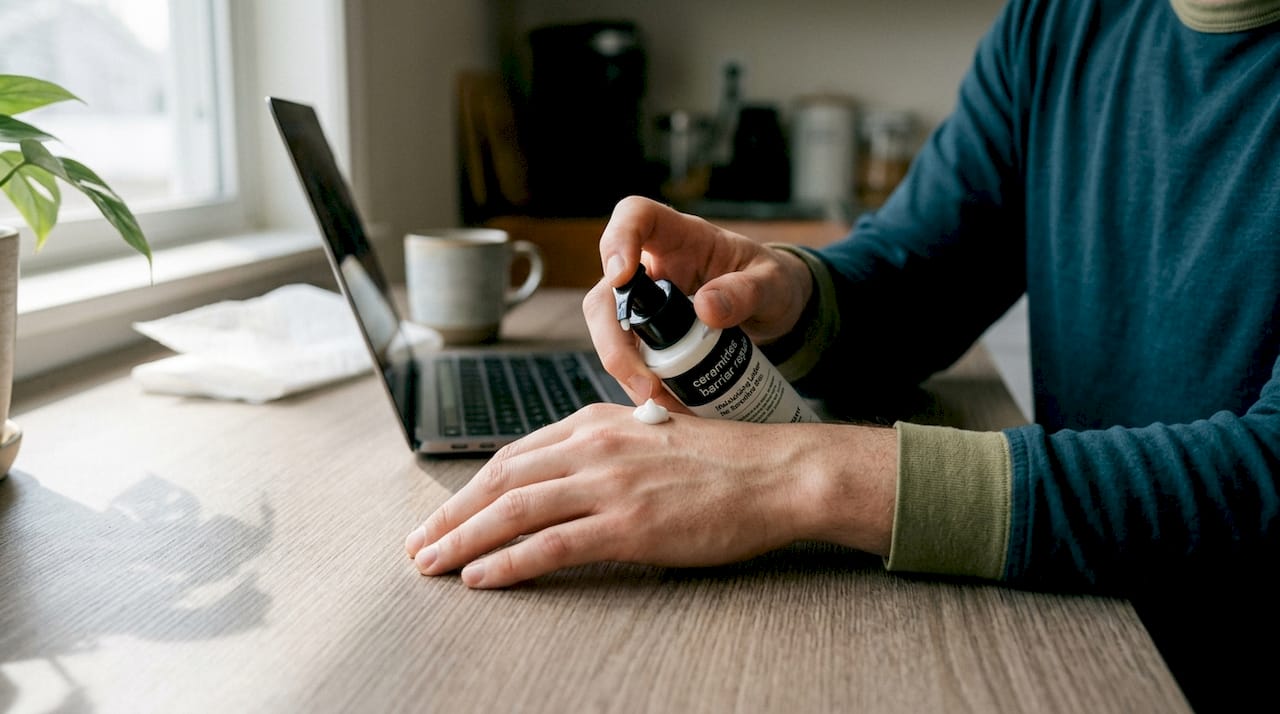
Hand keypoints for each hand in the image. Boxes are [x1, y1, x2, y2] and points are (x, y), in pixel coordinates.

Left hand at [404, 404, 896, 588]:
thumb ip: (603, 452)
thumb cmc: (721, 461)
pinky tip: (482, 577)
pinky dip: (507, 563)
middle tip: (418, 544)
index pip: (513, 456)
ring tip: (432, 564)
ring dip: (462, 539)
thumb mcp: (649, 439)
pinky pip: (550, 545)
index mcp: (594, 424)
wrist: (775, 473)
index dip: (470, 489)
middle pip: (499, 481)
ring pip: (513, 511)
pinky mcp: (628, 524)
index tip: (444, 513)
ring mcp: (608, 484)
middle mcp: (592, 447)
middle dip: (450, 515)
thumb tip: (562, 479)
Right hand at [584, 196, 814, 407]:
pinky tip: (665, 404)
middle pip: (607, 292)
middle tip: (646, 382)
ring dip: (625, 369)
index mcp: (680, 237)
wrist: (777, 314)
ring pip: (610, 330)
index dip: (617, 240)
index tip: (621, 276)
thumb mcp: (773, 285)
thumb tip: (705, 310)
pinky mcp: (649, 335)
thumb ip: (746, 292)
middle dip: (614, 340)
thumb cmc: (773, 284)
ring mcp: (646, 303)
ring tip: (660, 401)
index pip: (635, 217)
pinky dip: (641, 383)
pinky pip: (629, 357)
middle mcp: (653, 267)